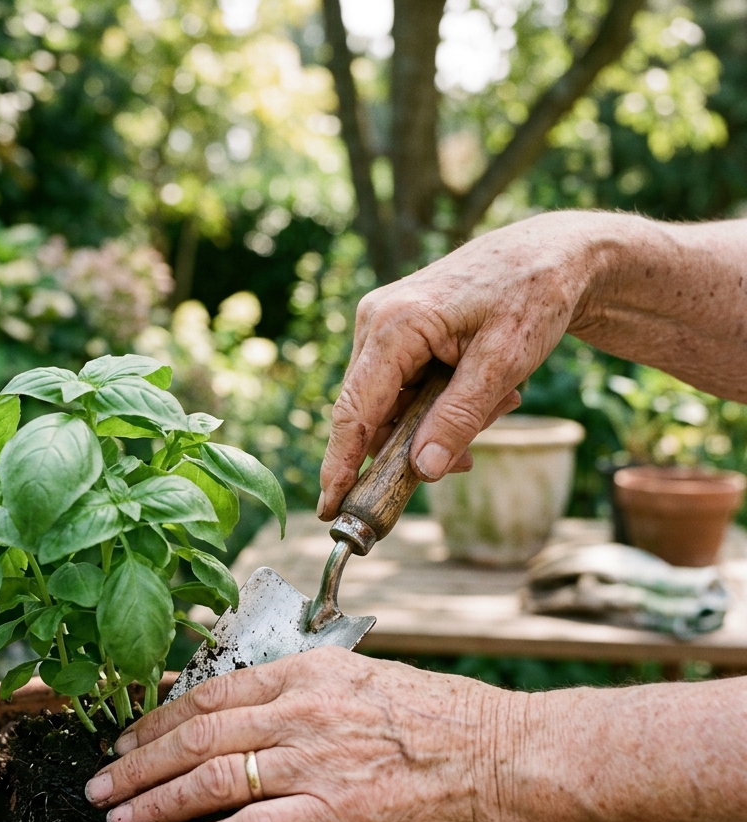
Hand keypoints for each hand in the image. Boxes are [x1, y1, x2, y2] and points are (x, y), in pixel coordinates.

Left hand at [83, 647, 509, 821]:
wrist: (499, 754)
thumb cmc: (439, 716)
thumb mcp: (363, 679)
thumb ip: (305, 691)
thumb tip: (256, 710)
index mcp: (307, 671)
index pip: (211, 691)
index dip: (158, 716)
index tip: (127, 735)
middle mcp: (302, 710)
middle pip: (196, 735)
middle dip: (137, 760)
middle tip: (99, 780)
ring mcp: (315, 761)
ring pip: (210, 779)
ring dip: (155, 800)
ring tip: (118, 817)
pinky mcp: (334, 813)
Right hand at [317, 211, 597, 517]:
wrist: (552, 253)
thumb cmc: (532, 296)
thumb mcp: (502, 364)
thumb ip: (458, 419)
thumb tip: (423, 472)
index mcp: (394, 325)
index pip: (354, 410)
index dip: (340, 464)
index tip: (330, 507)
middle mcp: (376, 323)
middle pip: (372, 414)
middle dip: (414, 445)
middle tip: (470, 458)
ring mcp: (384, 327)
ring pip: (391, 406)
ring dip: (436, 423)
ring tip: (497, 405)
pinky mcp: (398, 333)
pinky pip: (404, 389)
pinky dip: (438, 405)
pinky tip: (483, 394)